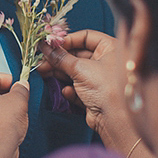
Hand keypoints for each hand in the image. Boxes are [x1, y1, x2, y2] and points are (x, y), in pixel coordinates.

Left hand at [0, 71, 28, 157]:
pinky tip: (10, 122)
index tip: (15, 83)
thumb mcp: (17, 100)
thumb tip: (22, 86)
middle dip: (2, 92)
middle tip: (17, 95)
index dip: (2, 78)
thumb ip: (20, 89)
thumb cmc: (0, 125)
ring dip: (1, 105)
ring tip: (16, 109)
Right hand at [38, 30, 135, 148]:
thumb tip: (45, 47)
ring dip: (60, 73)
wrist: (115, 120)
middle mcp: (107, 62)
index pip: (86, 37)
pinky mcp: (94, 95)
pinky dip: (70, 89)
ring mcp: (100, 79)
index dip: (68, 40)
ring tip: (44, 73)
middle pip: (78, 55)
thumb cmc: (106, 88)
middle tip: (42, 61)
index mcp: (110, 48)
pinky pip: (78, 88)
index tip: (52, 45)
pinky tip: (67, 92)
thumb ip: (60, 57)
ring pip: (75, 72)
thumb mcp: (80, 68)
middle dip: (59, 58)